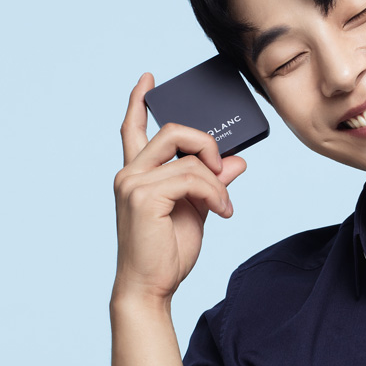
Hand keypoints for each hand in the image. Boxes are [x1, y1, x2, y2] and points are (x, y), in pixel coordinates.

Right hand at [114, 72, 248, 304]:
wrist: (151, 287)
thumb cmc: (166, 253)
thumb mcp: (196, 210)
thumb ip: (210, 183)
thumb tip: (236, 162)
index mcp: (136, 174)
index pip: (132, 128)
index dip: (138, 100)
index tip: (148, 78)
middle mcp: (129, 173)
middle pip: (173, 130)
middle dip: (206, 143)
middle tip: (222, 169)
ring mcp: (133, 182)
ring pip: (189, 157)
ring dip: (216, 181)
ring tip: (223, 205)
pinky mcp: (144, 195)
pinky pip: (194, 177)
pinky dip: (215, 193)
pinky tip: (221, 212)